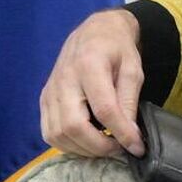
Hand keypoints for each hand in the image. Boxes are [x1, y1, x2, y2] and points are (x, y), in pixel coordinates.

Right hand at [40, 8, 145, 157]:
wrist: (93, 32)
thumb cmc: (116, 50)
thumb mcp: (133, 70)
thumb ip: (129, 101)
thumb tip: (131, 137)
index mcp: (89, 66)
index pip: (104, 109)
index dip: (122, 133)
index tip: (137, 148)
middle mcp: (64, 79)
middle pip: (73, 125)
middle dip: (99, 146)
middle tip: (119, 149)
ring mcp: (50, 90)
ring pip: (58, 133)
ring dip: (83, 148)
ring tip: (104, 146)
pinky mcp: (44, 99)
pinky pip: (49, 132)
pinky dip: (67, 145)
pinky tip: (85, 142)